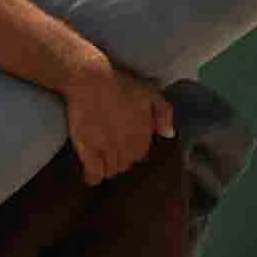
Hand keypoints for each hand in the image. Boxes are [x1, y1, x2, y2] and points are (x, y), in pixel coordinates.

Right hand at [63, 54, 176, 185]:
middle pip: (125, 164)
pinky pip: (94, 173)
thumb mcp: (150, 93)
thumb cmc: (120, 84)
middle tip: (109, 149)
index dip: (130, 149)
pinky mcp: (88, 149)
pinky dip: (94, 176)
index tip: (122, 143)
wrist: (91, 80)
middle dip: (119, 159)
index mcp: (143, 135)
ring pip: (111, 170)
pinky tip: (91, 174)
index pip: (140, 154)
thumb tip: (168, 134)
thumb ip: (164, 114)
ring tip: (100, 159)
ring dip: (107, 167)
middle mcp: (128, 146)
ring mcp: (108, 149)